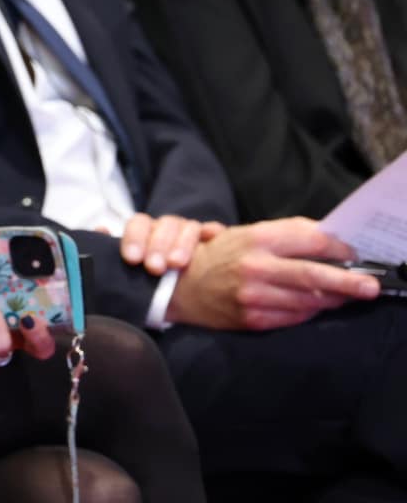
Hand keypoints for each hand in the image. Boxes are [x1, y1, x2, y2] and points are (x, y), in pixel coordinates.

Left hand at [110, 212, 216, 275]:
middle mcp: (168, 230)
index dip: (134, 238)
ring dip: (182, 243)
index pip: (139, 223)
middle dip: (158, 245)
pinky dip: (213, 231)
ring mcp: (191, 234)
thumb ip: (110, 251)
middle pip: (164, 224)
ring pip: (188, 227)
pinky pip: (215, 230)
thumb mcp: (129, 271)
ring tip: (177, 265)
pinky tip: (211, 239)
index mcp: (146, 232)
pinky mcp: (214, 242)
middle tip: (155, 268)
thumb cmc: (149, 283)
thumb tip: (100, 230)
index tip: (132, 259)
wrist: (176, 299)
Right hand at [165, 217, 378, 330]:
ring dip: (333, 299)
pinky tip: (314, 305)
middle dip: (349, 282)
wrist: (182, 286)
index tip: (352, 255)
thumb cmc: (221, 256)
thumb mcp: (249, 233)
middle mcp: (255, 266)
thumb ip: (288, 234)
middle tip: (371, 287)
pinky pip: (295, 317)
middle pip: (315, 275)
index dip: (338, 249)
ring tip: (344, 296)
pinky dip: (310, 311)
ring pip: (309, 300)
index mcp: (257, 238)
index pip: (311, 241)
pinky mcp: (253, 319)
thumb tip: (330, 241)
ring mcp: (254, 295)